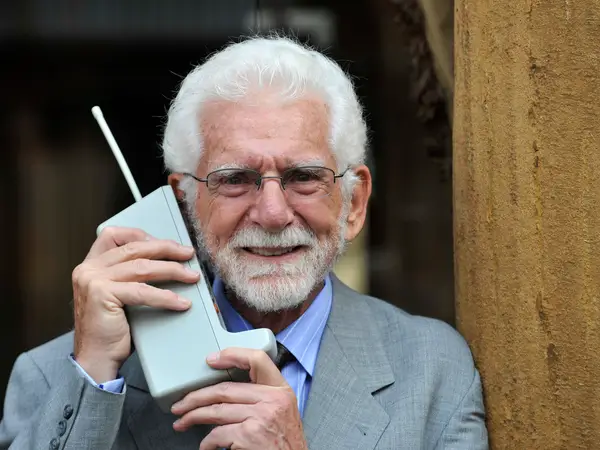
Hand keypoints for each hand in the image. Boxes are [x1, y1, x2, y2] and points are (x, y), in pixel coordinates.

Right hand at [72, 226, 199, 382]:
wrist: (96, 359)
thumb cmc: (112, 329)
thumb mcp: (119, 294)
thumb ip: (129, 275)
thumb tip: (166, 260)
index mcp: (90, 264)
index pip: (114, 235)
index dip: (143, 235)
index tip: (167, 243)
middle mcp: (88, 268)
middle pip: (135, 248)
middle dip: (166, 249)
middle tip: (188, 254)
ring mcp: (93, 280)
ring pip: (142, 267)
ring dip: (172, 270)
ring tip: (192, 277)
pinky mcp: (102, 294)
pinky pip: (143, 291)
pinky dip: (166, 297)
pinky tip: (182, 303)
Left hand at [171, 348, 307, 449]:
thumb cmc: (286, 443)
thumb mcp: (282, 411)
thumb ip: (262, 396)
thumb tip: (229, 391)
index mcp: (280, 390)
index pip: (257, 359)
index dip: (232, 354)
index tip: (212, 359)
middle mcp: (271, 400)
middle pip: (225, 389)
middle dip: (197, 397)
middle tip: (182, 403)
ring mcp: (260, 417)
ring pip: (216, 410)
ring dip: (193, 417)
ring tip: (183, 421)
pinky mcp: (248, 435)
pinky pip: (217, 434)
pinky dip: (206, 442)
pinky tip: (205, 446)